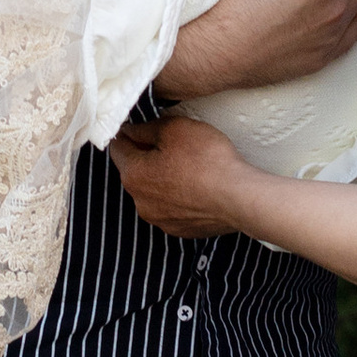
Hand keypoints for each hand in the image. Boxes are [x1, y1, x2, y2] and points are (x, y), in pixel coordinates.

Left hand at [110, 117, 260, 237]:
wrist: (239, 197)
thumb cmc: (207, 160)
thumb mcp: (175, 128)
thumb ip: (147, 128)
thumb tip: (132, 131)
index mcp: (133, 174)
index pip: (118, 148)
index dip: (128, 134)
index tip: (139, 127)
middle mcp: (140, 202)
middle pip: (135, 172)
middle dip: (147, 157)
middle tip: (171, 144)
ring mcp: (160, 219)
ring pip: (153, 192)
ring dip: (163, 179)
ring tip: (188, 167)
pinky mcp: (179, 229)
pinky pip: (171, 208)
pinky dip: (179, 197)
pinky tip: (196, 187)